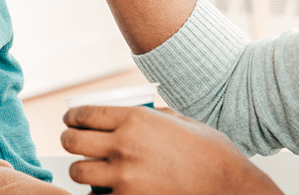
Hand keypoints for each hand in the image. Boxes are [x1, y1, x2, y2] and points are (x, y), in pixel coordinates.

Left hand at [60, 106, 283, 194]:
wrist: (229, 185)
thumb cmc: (210, 152)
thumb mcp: (178, 120)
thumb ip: (150, 115)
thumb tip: (132, 110)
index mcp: (135, 118)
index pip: (84, 114)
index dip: (72, 118)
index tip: (71, 121)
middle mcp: (124, 145)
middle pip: (72, 141)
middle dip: (70, 141)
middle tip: (74, 143)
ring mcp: (124, 177)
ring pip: (79, 173)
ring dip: (82, 171)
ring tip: (89, 170)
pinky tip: (104, 191)